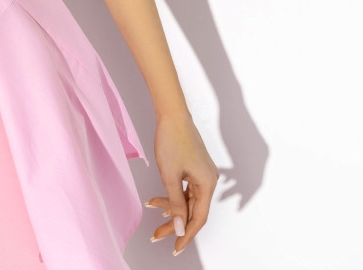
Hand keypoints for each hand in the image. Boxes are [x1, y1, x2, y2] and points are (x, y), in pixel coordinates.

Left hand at [145, 111, 219, 255]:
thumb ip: (176, 203)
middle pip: (193, 210)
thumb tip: (179, 227)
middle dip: (175, 223)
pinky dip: (173, 195)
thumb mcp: (170, 175)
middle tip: (157, 235)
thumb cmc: (171, 140)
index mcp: (207, 184)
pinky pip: (186, 188)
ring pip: (188, 199)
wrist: (172, 114)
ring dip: (171, 207)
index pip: (198, 218)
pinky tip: (159, 200)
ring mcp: (202, 174)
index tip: (175, 247)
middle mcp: (209, 180)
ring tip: (153, 210)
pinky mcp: (195, 167)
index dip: (186, 234)